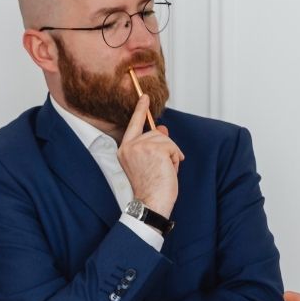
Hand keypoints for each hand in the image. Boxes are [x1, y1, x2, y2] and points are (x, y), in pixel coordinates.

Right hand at [116, 95, 183, 216]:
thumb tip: (162, 128)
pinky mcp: (155, 149)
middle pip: (156, 134)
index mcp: (124, 150)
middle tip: (162, 169)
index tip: (145, 97)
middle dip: (166, 149)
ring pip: (166, 140)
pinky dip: (175, 159)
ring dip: (171, 156)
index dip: (140, 110)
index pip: (134, 125)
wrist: (150, 203)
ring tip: (164, 171)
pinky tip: (169, 171)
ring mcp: (142, 146)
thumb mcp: (150, 163)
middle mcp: (130, 146)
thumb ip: (154, 145)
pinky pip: (173, 147)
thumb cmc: (150, 188)